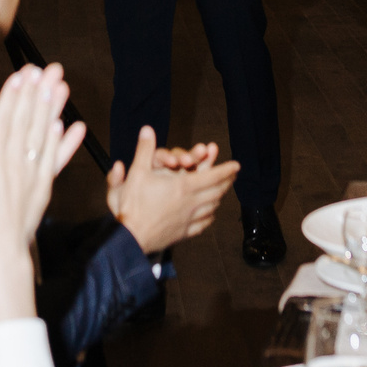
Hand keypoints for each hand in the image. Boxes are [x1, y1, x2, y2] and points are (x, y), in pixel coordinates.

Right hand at [0, 64, 87, 322]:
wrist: (0, 250)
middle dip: (37, 92)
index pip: (5, 119)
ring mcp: (34, 173)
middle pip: (28, 120)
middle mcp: (16, 162)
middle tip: (45, 69)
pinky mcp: (45, 185)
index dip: (14, 95)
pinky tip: (70, 125)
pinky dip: (65, 142)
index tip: (22, 73)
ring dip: (53, 108)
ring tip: (61, 85)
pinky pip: (57, 159)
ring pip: (45, 134)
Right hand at [106, 126, 240, 254]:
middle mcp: (190, 203)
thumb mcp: (136, 172)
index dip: (226, 170)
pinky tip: (210, 215)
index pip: (212, 176)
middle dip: (227, 182)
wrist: (130, 237)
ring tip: (223, 192)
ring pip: (211, 207)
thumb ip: (144, 149)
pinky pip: (202, 224)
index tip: (237, 165)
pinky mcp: (183, 233)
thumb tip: (147, 129)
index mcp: (183, 186)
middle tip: (234, 176)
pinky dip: (209, 217)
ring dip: (219, 198)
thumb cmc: (132, 204)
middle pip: (216, 191)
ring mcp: (188, 219)